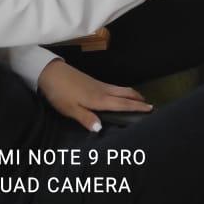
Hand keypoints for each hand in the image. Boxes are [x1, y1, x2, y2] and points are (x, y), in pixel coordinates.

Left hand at [37, 60, 151, 131]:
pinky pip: (115, 88)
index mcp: (100, 99)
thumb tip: (100, 129)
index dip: (137, 107)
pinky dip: (124, 92)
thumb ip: (87, 119)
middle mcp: (103, 91)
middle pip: (126, 93)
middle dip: (139, 99)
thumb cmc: (61, 93)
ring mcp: (100, 85)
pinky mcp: (95, 83)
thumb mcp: (71, 109)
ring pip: (121, 89)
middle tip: (149, 105)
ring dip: (132, 94)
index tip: (151, 108)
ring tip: (139, 101)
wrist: (52, 73)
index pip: (123, 103)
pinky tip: (120, 97)